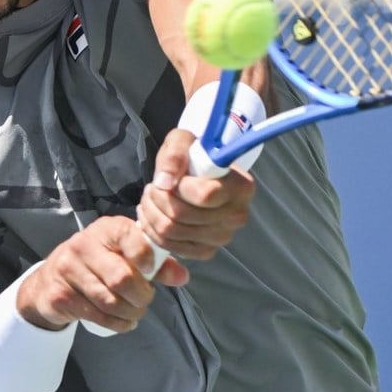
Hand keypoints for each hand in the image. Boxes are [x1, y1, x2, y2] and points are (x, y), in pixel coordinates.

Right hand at [15, 216, 189, 334]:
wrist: (49, 282)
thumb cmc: (96, 264)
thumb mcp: (123, 256)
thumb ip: (156, 264)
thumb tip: (183, 277)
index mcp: (105, 229)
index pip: (129, 235)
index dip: (146, 255)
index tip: (151, 271)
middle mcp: (83, 245)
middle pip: (122, 277)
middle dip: (141, 296)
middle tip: (145, 300)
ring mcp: (68, 270)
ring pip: (111, 301)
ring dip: (131, 313)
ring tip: (135, 312)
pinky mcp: (61, 295)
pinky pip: (98, 315)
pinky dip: (117, 324)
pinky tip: (123, 321)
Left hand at [137, 127, 253, 260]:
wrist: (200, 173)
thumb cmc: (194, 155)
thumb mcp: (183, 140)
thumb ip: (175, 154)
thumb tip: (165, 182)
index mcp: (241, 187)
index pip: (204, 195)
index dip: (179, 187)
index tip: (171, 177)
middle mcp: (237, 216)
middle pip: (183, 216)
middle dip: (158, 199)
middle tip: (151, 187)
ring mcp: (222, 237)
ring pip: (172, 232)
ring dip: (151, 213)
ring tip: (150, 198)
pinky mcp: (206, 251)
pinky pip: (171, 246)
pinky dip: (153, 231)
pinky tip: (151, 215)